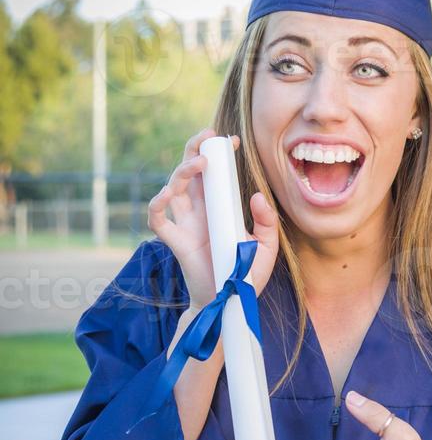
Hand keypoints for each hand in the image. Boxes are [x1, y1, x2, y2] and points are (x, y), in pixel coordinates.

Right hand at [147, 128, 278, 308]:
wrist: (230, 303)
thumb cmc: (246, 274)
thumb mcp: (266, 246)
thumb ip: (266, 222)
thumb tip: (255, 196)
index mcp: (219, 207)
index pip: (215, 173)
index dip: (219, 153)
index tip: (232, 140)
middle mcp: (200, 211)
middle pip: (190, 171)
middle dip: (195, 149)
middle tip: (208, 136)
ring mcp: (186, 224)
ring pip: (174, 187)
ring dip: (183, 171)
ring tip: (201, 163)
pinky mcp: (176, 241)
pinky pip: (157, 218)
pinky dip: (157, 203)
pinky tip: (168, 193)